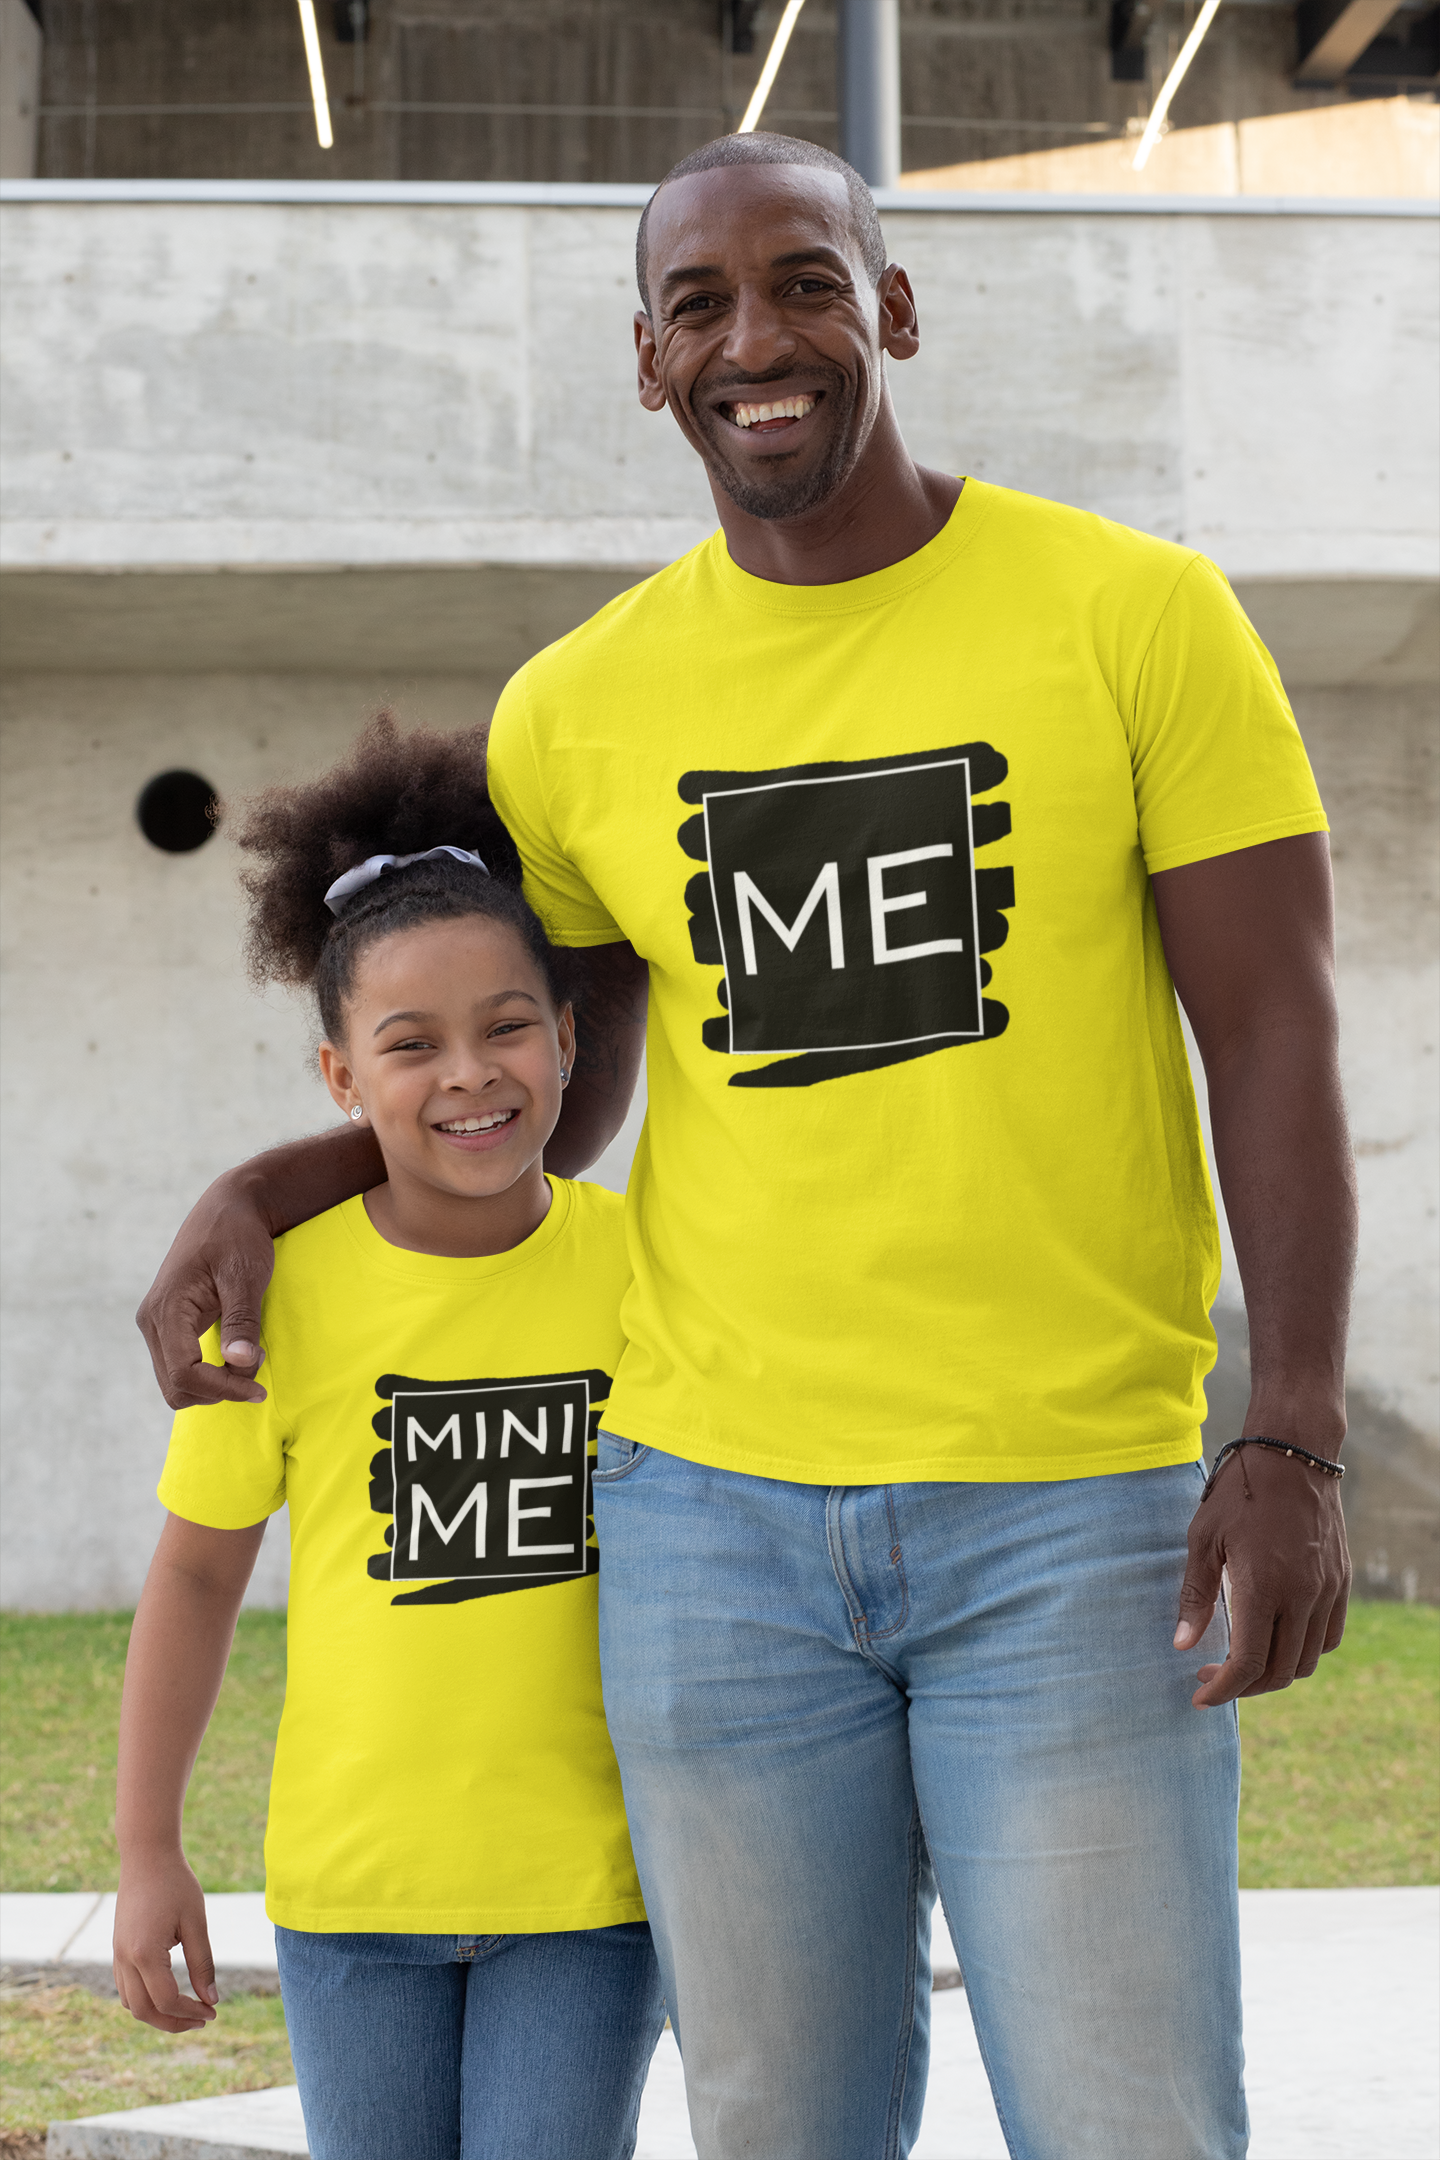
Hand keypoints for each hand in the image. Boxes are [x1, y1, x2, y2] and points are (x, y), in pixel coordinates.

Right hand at [114, 1855, 218, 2032]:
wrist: (146, 1856)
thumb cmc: (176, 1884)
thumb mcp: (195, 1922)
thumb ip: (202, 1963)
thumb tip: (212, 2000)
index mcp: (145, 1953)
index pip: (167, 2000)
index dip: (191, 2011)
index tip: (213, 2012)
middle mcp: (124, 1959)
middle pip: (144, 2011)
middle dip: (173, 2022)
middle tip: (202, 2019)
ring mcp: (117, 1955)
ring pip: (131, 2004)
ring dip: (158, 2014)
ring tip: (187, 2010)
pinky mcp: (117, 1950)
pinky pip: (126, 1988)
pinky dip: (145, 1999)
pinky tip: (168, 1993)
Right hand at [136, 1173, 275, 1408]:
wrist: (228, 1208)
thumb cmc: (238, 1236)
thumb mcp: (246, 1274)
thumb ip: (241, 1319)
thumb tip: (238, 1362)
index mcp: (166, 1308)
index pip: (185, 1374)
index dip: (222, 1389)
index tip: (259, 1390)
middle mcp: (152, 1320)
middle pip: (175, 1387)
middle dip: (218, 1390)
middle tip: (257, 1364)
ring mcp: (157, 1325)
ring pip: (176, 1383)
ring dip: (214, 1384)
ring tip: (250, 1355)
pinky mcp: (169, 1326)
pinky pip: (182, 1366)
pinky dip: (209, 1373)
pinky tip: (237, 1352)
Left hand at [1175, 1443, 1350, 1706]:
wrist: (1294, 1455)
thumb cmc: (1239, 1492)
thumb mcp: (1204, 1538)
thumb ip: (1196, 1595)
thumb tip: (1183, 1646)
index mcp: (1263, 1587)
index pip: (1248, 1664)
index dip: (1223, 1690)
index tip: (1199, 1696)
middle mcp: (1301, 1596)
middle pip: (1278, 1671)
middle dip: (1244, 1686)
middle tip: (1212, 1677)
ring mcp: (1326, 1591)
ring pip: (1307, 1660)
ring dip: (1274, 1672)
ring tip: (1243, 1660)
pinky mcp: (1340, 1582)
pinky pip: (1328, 1636)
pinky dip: (1303, 1650)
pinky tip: (1276, 1636)